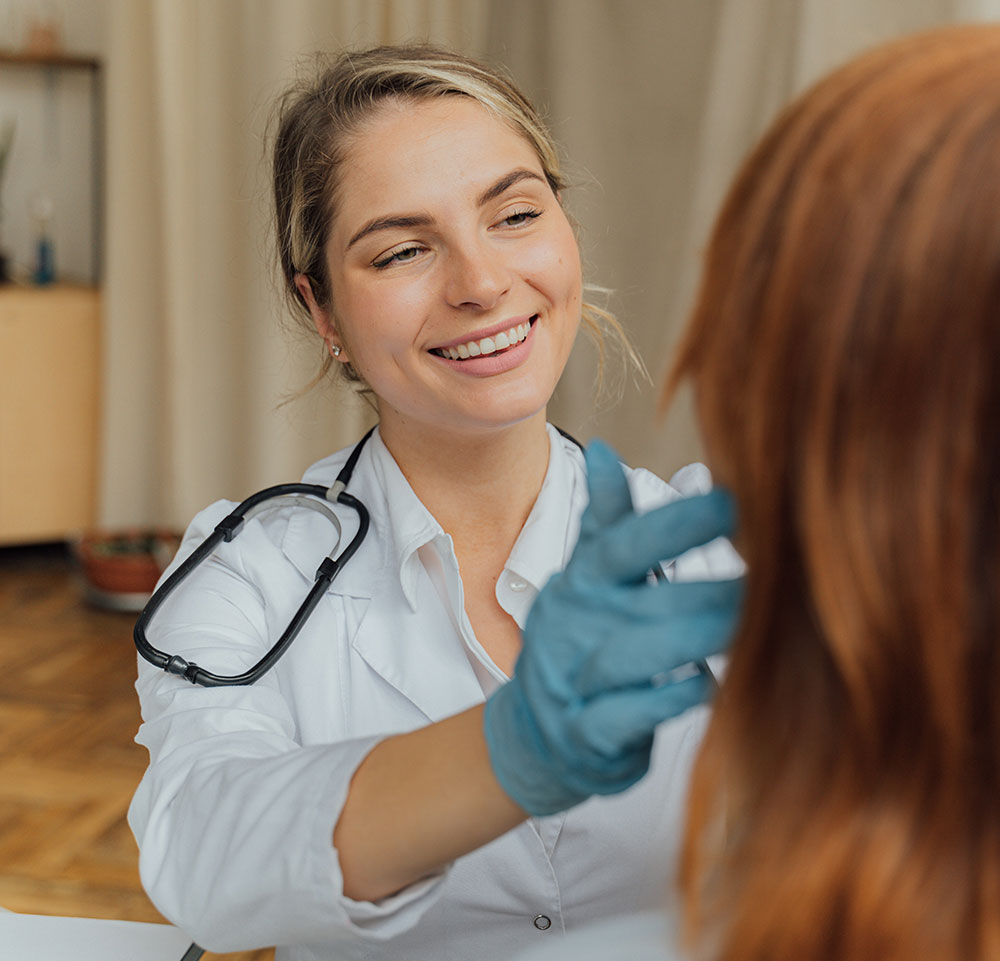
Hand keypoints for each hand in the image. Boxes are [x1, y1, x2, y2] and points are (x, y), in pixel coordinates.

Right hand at [483, 440, 742, 815]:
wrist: (539, 734)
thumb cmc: (580, 644)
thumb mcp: (585, 579)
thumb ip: (604, 520)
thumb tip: (604, 450)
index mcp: (580, 584)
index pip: (622, 544)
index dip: (675, 523)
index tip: (733, 502)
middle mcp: (573, 627)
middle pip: (642, 600)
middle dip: (709, 590)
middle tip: (773, 578)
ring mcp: (573, 682)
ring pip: (633, 656)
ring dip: (694, 639)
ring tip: (750, 627)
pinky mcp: (586, 734)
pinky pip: (628, 715)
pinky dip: (669, 700)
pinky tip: (711, 684)